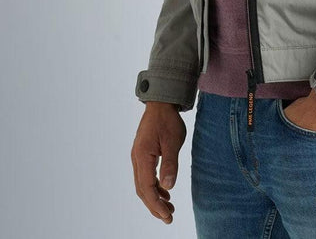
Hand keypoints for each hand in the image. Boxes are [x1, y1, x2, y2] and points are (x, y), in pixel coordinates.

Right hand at [131, 101, 186, 223]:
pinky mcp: (143, 154)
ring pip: (143, 184)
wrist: (161, 103)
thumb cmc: (167, 120)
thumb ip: (170, 164)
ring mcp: (138, 157)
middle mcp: (137, 159)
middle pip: (142, 190)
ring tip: (169, 208)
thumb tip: (168, 186)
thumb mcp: (172, 141)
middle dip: (154, 206)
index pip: (147, 188)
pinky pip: (146, 176)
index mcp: (142, 157)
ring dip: (155, 198)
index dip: (156, 205)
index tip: (167, 215)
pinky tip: (165, 191)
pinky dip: (154, 187)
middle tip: (168, 217)